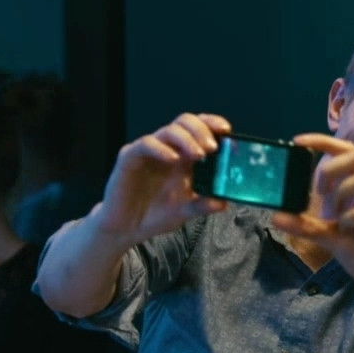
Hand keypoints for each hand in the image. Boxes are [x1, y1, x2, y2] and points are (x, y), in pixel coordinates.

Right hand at [92, 113, 230, 244]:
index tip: (227, 130)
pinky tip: (173, 159)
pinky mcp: (130, 157)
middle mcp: (168, 149)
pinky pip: (146, 144)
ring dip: (187, 139)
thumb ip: (204, 204)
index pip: (199, 129)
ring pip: (169, 130)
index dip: (212, 124)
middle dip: (202, 130)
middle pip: (185, 123)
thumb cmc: (155, 214)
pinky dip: (162, 149)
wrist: (126, 228)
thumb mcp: (185, 211)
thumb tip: (224, 202)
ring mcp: (149, 152)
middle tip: (213, 148)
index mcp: (184, 157)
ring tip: (200, 155)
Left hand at [272, 132, 353, 313]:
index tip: (298, 141)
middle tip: (318, 191)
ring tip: (332, 214)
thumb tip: (276, 216)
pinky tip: (342, 229)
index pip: (350, 152)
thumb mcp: (329, 236)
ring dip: (340, 191)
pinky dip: (348, 217)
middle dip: (330, 168)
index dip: (324, 141)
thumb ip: (306, 224)